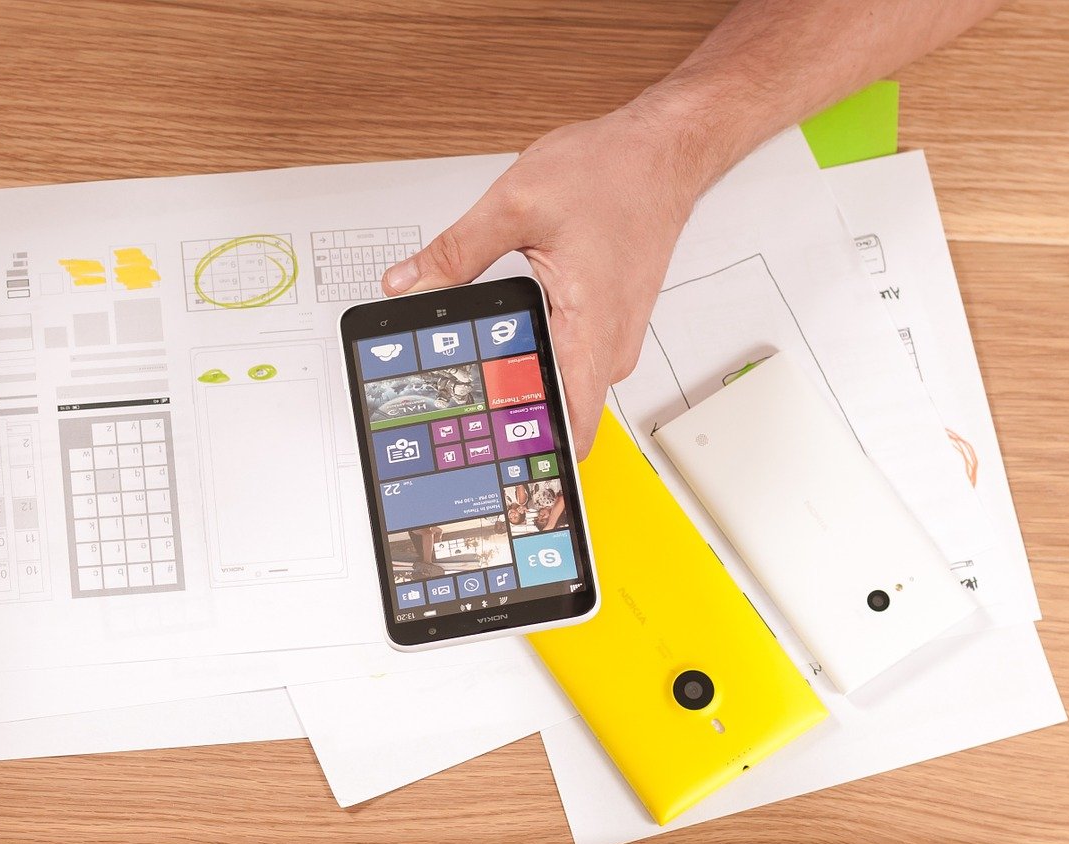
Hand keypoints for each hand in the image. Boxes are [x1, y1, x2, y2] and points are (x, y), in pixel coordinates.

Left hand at [383, 103, 708, 457]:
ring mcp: (611, 340)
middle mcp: (609, 347)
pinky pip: (567, 363)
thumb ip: (455, 253)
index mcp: (592, 330)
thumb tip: (407, 285)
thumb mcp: (517, 205)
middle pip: (555, 413)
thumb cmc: (616, 173)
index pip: (570, 428)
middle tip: (456, 416)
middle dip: (505, 419)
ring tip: (470, 378)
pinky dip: (531, 359)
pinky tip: (500, 347)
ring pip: (558, 387)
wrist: (662, 151)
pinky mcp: (606, 327)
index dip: (530, 457)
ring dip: (516, 386)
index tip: (490, 466)